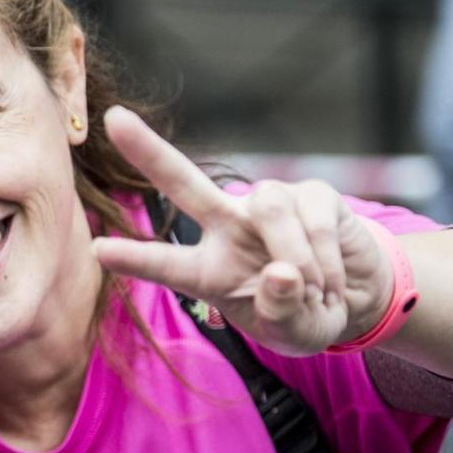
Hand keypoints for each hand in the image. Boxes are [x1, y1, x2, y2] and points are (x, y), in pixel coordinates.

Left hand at [91, 106, 393, 356]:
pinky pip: (312, 218)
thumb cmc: (305, 316)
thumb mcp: (292, 333)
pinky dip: (326, 258)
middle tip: (113, 119)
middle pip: (184, 183)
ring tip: (312, 290)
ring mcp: (268, 205)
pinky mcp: (312, 194)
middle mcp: (229, 227)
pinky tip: (332, 279)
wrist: (356, 297)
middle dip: (149, 151)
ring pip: (268, 207)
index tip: (97, 249)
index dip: (134, 256)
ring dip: (295, 254)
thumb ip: (281, 312)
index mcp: (208, 271)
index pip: (164, 263)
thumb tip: (283, 273)